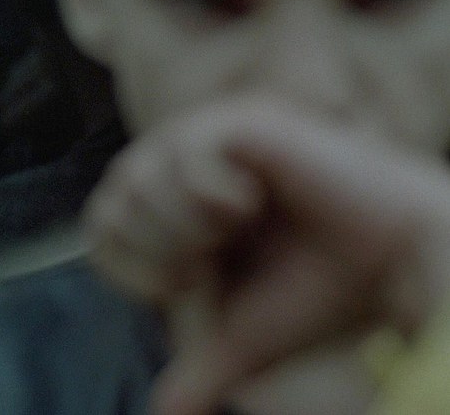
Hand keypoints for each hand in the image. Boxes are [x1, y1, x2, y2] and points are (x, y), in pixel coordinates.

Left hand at [81, 96, 449, 413]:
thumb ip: (198, 368)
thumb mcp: (241, 338)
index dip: (136, 269)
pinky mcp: (237, 119)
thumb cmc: (315, 290)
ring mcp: (204, 134)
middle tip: (225, 248)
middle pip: (111, 207)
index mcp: (169, 205)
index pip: (99, 230)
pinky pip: (188, 158)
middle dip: (169, 251)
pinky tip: (257, 193)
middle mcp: (177, 162)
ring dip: (195, 226)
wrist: (387, 264)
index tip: (196, 279)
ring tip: (245, 218)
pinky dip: (219, 197)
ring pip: (141, 182)